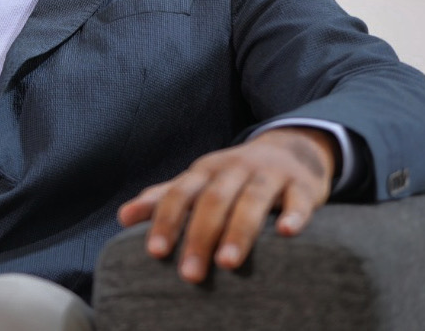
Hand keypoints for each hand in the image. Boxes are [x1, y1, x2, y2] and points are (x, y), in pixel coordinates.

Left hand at [118, 127, 336, 282]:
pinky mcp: (301, 185)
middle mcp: (234, 168)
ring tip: (228, 263)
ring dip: (239, 229)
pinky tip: (287, 233)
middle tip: (190, 274)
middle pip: (214, 199)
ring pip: (252, 199)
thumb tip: (123, 217)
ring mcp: (269, 174)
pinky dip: (294, 214)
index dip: (167, 220)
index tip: (155, 252)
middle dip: (200, 236)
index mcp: (205, 171)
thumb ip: (164, 199)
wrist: (289, 149)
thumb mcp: (199, 182)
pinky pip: (298, 198)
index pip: (180, 193)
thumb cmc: (234, 176)